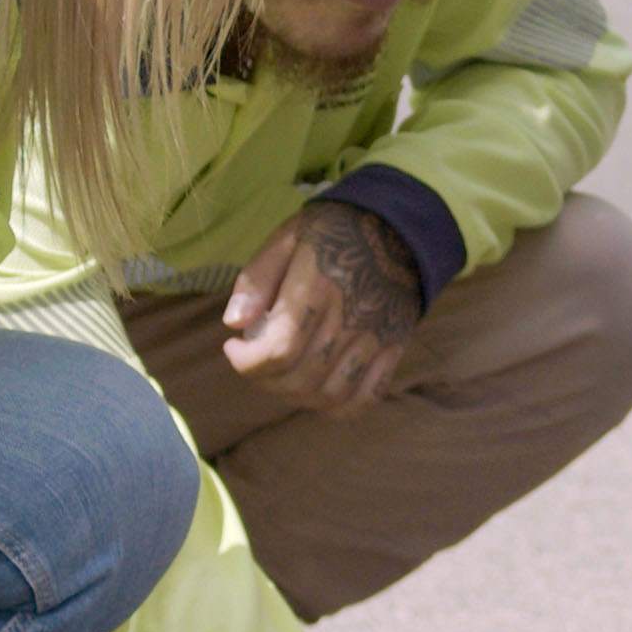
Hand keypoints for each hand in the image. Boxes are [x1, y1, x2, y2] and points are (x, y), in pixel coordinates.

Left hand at [217, 202, 420, 413]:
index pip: (280, 349)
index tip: (233, 347)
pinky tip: (317, 389)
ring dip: (296, 395)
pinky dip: (337, 406)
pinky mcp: (394, 347)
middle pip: (302, 378)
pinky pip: (366, 397)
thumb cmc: (332, 231)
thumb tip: (234, 324)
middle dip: (265, 380)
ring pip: (331, 394)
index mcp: (318, 284)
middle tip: (253, 361)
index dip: (247, 362)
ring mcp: (377, 336)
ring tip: (282, 374)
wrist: (397, 225)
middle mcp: (351, 316)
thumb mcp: (286, 238)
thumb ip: (255, 280)